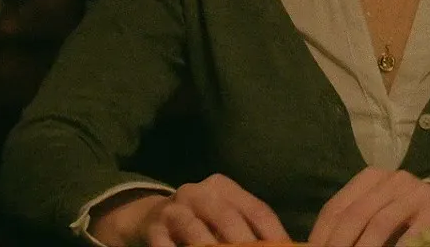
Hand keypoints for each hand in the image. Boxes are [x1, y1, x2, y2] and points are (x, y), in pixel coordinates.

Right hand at [91, 174, 287, 246]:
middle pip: (227, 217)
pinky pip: (164, 242)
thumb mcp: (224, 215)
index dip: (273, 232)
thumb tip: (279, 244)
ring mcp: (173, 208)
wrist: (150, 217)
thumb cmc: (200, 220)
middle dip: (244, 242)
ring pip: (194, 228)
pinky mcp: (153, 227)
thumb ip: (247, 228)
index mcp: (224, 187)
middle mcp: (198, 192)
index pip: (256, 210)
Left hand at [308, 168, 429, 246]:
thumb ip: (352, 223)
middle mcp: (393, 179)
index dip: (321, 235)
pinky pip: (409, 236)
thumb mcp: (376, 209)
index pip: (336, 208)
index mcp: (371, 177)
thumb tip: (316, 245)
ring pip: (379, 224)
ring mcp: (417, 193)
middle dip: (339, 244)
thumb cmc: (404, 215)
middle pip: (354, 215)